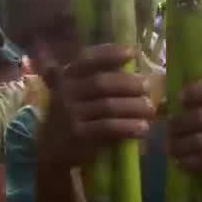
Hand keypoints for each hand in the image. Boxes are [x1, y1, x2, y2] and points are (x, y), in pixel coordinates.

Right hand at [39, 45, 154, 167]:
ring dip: (133, 106)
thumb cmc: (71, 115)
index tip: (133, 52)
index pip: (88, 60)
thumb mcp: (73, 93)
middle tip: (148, 87)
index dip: (111, 54)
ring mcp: (70, 114)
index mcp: (67, 77)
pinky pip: (108, 127)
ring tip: (150, 109)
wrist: (51, 149)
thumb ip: (93, 78)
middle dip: (128, 84)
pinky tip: (142, 128)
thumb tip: (132, 68)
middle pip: (101, 83)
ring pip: (107, 106)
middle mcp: (66, 93)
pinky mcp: (78, 134)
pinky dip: (127, 127)